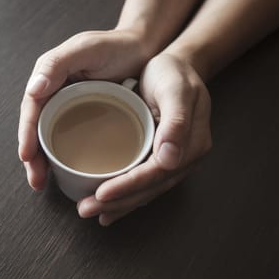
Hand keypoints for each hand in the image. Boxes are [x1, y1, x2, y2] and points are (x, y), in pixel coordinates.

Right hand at [18, 29, 152, 189]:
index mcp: (48, 75)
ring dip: (41, 160)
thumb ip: (57, 64)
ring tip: (41, 182)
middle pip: (35, 127)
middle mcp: (52, 91)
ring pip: (47, 136)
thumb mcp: (86, 49)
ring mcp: (66, 104)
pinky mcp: (81, 114)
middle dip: (31, 155)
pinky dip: (59, 155)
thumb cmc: (116, 45)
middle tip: (35, 180)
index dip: (26, 134)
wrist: (142, 49)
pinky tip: (61, 172)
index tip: (26, 156)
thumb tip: (33, 89)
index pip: (31, 109)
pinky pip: (64, 137)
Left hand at [77, 52, 211, 225]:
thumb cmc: (173, 73)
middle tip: (87, 209)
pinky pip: (144, 182)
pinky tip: (108, 205)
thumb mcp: (176, 90)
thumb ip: (176, 122)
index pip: (156, 174)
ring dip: (120, 204)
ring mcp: (175, 160)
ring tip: (93, 212)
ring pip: (146, 190)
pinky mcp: (161, 158)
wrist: (178, 66)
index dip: (129, 186)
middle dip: (119, 202)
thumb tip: (169, 159)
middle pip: (150, 188)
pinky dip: (126, 195)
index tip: (102, 194)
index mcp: (192, 144)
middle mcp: (185, 158)